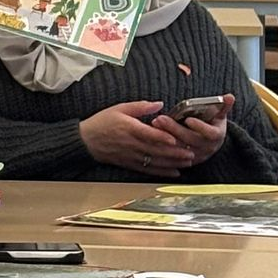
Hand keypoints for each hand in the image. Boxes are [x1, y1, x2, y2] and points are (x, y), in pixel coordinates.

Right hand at [78, 101, 197, 174]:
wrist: (85, 141)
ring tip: (188, 162)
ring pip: (155, 161)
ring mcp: (131, 156)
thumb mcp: (119, 108)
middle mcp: (132, 144)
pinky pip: (148, 170)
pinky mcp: (130, 164)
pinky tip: (174, 172)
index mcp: (129, 128)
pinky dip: (162, 172)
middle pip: (156, 150)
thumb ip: (141, 107)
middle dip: (174, 153)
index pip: (148, 134)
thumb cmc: (102, 122)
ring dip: (172, 163)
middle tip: (191, 153)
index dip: (162, 138)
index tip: (176, 140)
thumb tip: (160, 104)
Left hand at [145, 95, 233, 164]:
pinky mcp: (185, 161)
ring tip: (155, 124)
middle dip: (175, 129)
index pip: (209, 133)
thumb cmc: (213, 123)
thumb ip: (224, 106)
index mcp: (217, 136)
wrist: (211, 141)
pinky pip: (173, 156)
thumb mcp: (219, 114)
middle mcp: (207, 148)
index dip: (200, 127)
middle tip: (161, 118)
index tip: (189, 119)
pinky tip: (152, 137)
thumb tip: (230, 97)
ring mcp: (196, 156)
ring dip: (165, 137)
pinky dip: (163, 147)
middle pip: (190, 140)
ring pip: (179, 149)